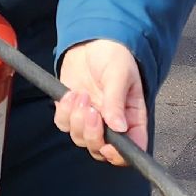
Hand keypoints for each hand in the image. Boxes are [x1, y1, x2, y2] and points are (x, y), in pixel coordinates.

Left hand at [54, 39, 148, 166]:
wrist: (92, 41)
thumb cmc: (114, 56)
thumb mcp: (120, 74)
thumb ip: (117, 101)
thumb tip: (119, 127)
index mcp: (132, 119)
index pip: (131, 148)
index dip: (120, 154)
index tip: (109, 145)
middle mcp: (112, 125)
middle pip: (100, 149)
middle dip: (93, 134)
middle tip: (92, 110)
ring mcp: (91, 120)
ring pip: (80, 139)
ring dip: (77, 120)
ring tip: (81, 94)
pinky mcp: (71, 112)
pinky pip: (63, 124)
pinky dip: (64, 111)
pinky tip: (71, 93)